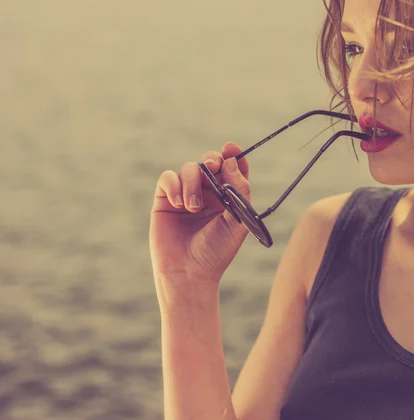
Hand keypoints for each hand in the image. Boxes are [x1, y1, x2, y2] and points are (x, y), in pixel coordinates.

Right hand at [149, 141, 251, 295]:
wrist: (189, 274)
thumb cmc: (216, 251)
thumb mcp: (238, 221)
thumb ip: (239, 190)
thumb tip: (231, 161)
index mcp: (228, 196)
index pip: (232, 168)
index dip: (233, 155)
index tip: (231, 148)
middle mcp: (208, 193)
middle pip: (210, 162)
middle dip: (212, 158)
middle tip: (212, 165)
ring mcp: (186, 195)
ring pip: (189, 169)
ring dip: (192, 182)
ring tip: (192, 206)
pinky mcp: (165, 200)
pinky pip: (167, 178)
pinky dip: (174, 185)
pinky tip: (178, 203)